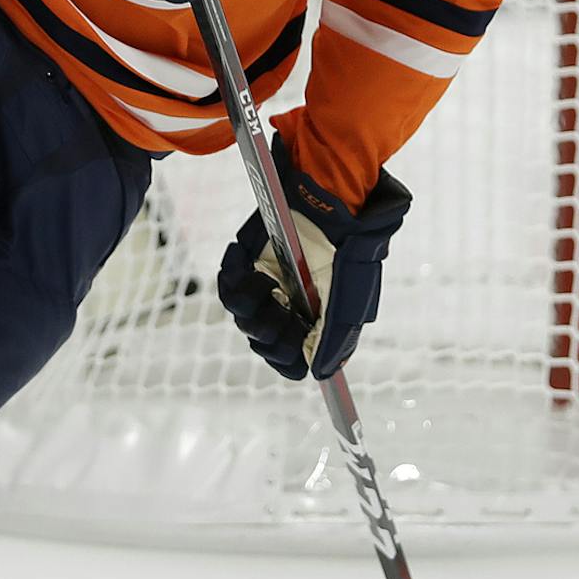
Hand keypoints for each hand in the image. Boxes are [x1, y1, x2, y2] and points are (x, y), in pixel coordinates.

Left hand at [216, 137, 410, 380]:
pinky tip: (251, 262)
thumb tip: (321, 375)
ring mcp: (268, 284)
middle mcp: (289, 306)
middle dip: (266, 330)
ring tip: (268, 281)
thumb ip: (335, 338)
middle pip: (262, 341)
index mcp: (315, 321)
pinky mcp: (249, 261)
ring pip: (242, 315)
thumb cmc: (350, 251)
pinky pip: (227, 283)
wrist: (335, 203)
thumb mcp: (351, 299)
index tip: (289, 347)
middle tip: (280, 307)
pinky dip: (234, 276)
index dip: (284, 360)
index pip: (288, 360)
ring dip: (250, 304)